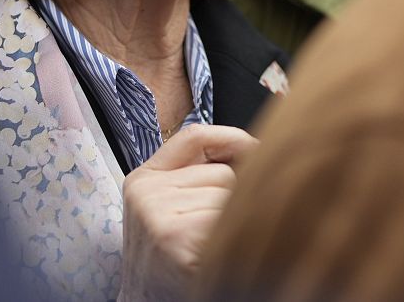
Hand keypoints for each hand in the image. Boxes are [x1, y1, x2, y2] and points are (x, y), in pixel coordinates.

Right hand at [118, 124, 258, 300]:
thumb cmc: (169, 265)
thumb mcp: (170, 212)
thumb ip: (198, 177)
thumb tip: (258, 150)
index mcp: (142, 180)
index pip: (195, 137)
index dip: (233, 140)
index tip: (260, 150)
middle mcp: (146, 193)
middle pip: (224, 173)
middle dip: (234, 201)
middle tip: (219, 235)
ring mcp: (158, 215)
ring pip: (231, 198)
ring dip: (236, 225)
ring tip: (214, 250)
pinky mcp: (176, 239)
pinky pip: (231, 222)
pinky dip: (236, 242)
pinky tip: (217, 260)